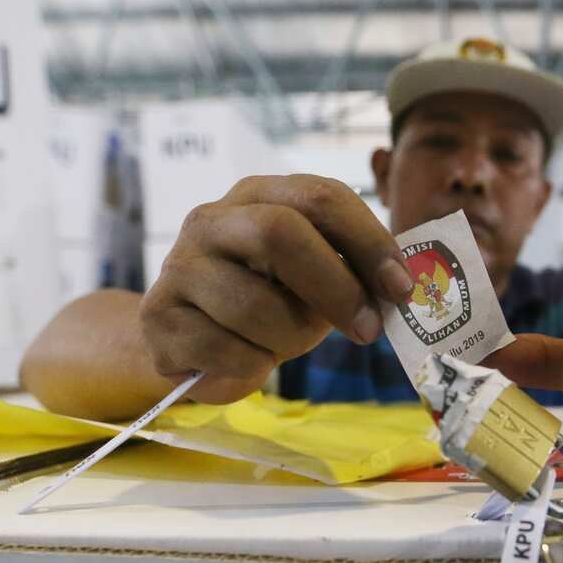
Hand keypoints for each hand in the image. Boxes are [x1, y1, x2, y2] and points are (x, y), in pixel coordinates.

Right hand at [139, 175, 413, 403]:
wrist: (186, 337)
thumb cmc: (266, 300)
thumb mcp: (312, 277)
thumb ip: (351, 271)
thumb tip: (403, 288)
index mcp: (260, 195)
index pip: (322, 197)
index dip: (369, 241)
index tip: (402, 288)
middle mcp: (212, 218)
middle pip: (280, 234)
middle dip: (335, 289)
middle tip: (367, 330)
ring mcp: (179, 264)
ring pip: (255, 306)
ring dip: (290, 338)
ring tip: (286, 343)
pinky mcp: (159, 315)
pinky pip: (226, 350)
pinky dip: (252, 367)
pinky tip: (247, 361)